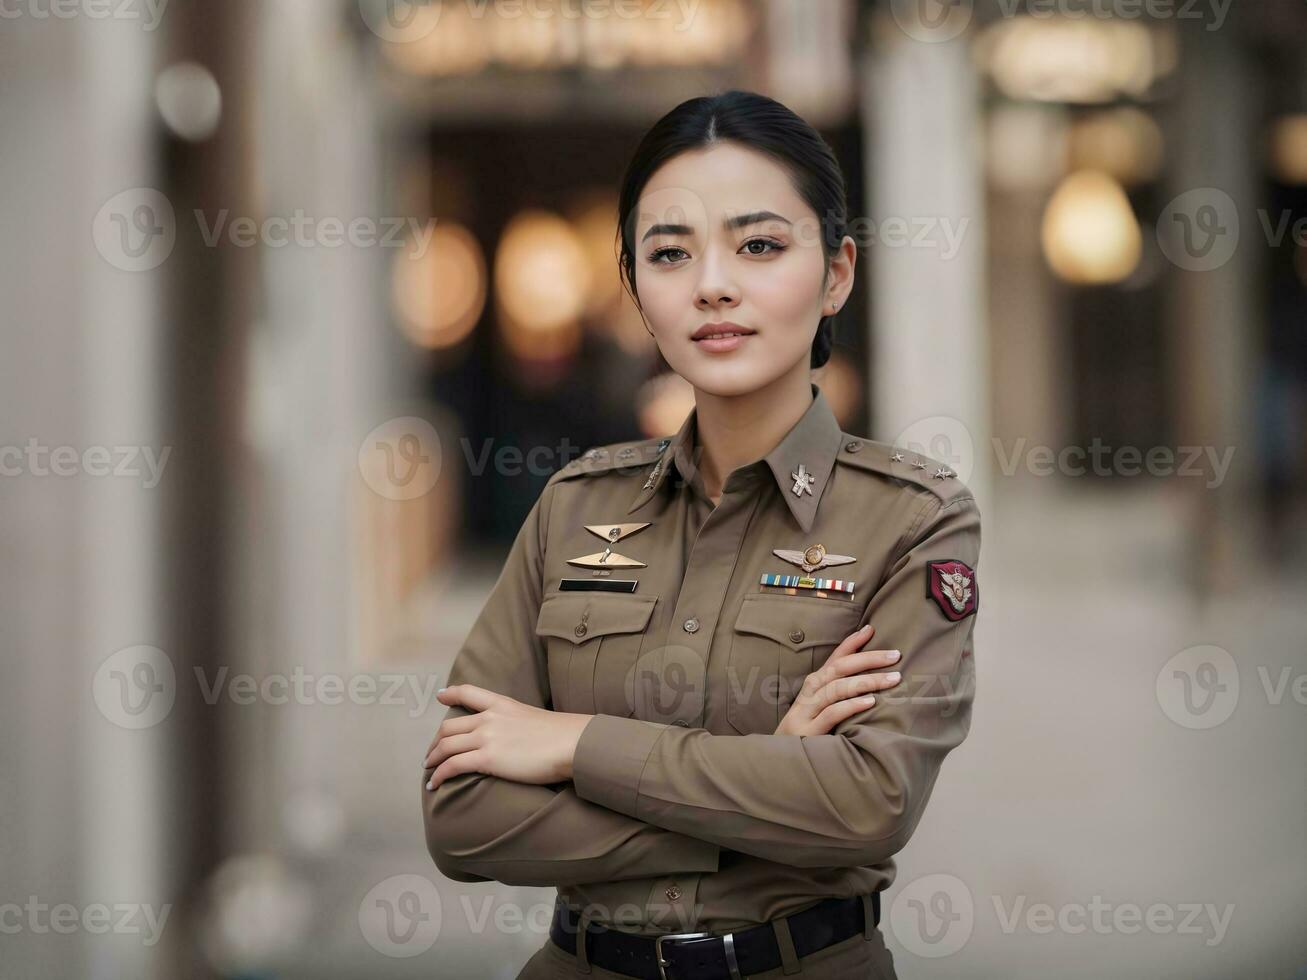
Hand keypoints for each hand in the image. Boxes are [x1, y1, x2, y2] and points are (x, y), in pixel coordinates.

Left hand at [423, 685, 591, 791]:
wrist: (571, 743)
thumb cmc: (562, 736)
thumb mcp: (535, 718)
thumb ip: (518, 723)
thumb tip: (518, 738)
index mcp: (502, 704)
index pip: (469, 692)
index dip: (451, 694)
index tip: (440, 697)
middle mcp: (489, 718)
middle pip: (449, 727)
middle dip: (435, 742)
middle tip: (431, 755)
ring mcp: (487, 737)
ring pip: (446, 746)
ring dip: (432, 760)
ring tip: (429, 771)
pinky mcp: (487, 758)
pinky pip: (452, 765)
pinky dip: (439, 775)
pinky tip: (434, 784)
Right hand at [775, 624, 901, 735]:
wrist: (778, 762)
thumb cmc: (807, 735)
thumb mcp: (822, 711)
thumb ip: (840, 696)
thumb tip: (873, 683)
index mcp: (814, 686)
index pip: (834, 658)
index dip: (852, 642)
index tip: (872, 629)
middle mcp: (808, 694)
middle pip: (838, 668)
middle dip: (868, 658)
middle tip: (895, 655)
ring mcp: (806, 712)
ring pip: (837, 688)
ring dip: (867, 680)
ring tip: (893, 678)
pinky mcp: (807, 732)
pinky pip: (831, 714)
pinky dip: (851, 705)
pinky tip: (870, 702)